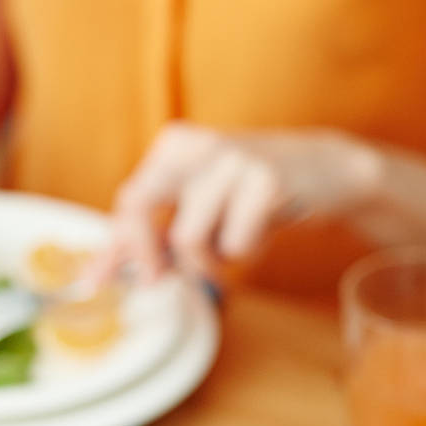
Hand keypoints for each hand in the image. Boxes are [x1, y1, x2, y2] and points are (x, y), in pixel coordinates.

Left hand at [108, 123, 382, 280]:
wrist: (328, 169)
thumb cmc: (253, 192)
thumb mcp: (199, 200)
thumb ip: (152, 232)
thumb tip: (100, 273)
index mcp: (173, 144)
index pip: (129, 199)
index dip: (114, 246)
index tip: (98, 282)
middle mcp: (196, 143)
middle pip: (138, 206)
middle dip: (143, 252)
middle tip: (157, 279)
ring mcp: (231, 159)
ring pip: (187, 238)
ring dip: (208, 258)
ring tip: (233, 241)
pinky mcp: (265, 180)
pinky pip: (233, 244)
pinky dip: (245, 250)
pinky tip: (263, 230)